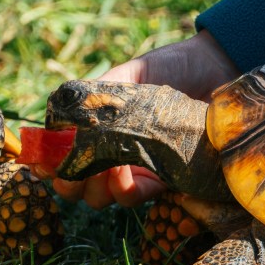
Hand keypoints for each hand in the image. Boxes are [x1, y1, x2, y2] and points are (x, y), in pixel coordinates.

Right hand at [51, 29, 240, 207]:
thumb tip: (61, 112)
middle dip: (70, 184)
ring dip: (96, 189)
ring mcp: (139, 167)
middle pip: (79, 184)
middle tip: (72, 175)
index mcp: (101, 127)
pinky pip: (136, 197)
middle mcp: (116, 152)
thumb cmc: (173, 66)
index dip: (50, 163)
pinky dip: (125, 192)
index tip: (44, 163)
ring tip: (106, 172)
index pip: (65, 154)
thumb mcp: (131, 75)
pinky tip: (128, 177)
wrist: (219, 70)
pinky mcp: (166, 178)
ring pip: (103, 197)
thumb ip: (99, 93)